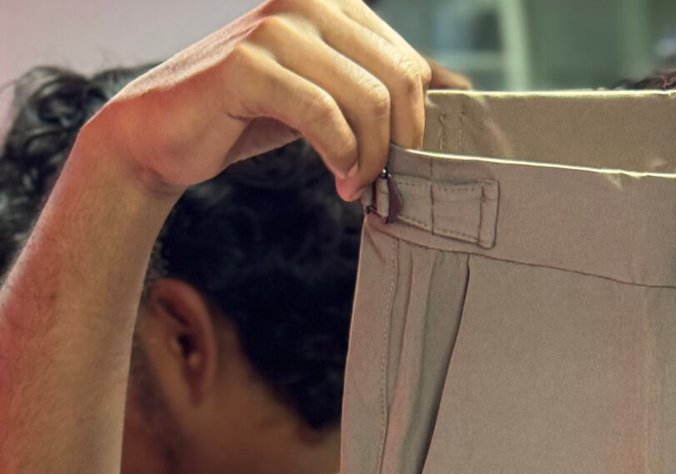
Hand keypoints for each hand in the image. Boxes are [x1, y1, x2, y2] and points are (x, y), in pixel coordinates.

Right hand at [83, 0, 458, 204]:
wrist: (164, 131)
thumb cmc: (249, 114)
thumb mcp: (321, 93)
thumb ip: (368, 87)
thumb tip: (445, 100)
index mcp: (331, 2)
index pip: (409, 65)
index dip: (414, 126)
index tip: (394, 165)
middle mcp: (306, 0)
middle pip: (398, 81)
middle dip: (401, 144)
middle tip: (380, 183)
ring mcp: (275, 26)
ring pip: (367, 101)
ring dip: (371, 159)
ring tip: (353, 186)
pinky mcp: (248, 62)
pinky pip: (325, 116)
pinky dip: (342, 158)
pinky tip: (338, 181)